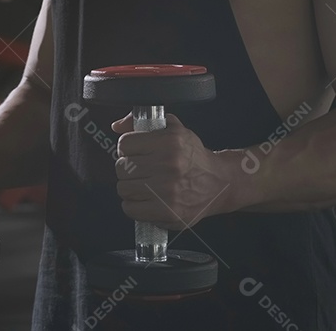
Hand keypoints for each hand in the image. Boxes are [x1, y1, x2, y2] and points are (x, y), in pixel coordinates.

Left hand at [112, 113, 230, 230]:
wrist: (219, 182)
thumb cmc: (193, 157)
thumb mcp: (174, 129)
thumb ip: (143, 123)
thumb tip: (117, 126)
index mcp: (169, 141)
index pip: (125, 144)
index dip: (127, 148)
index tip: (135, 152)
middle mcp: (169, 165)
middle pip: (122, 167)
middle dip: (128, 168)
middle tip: (140, 169)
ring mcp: (168, 190)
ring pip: (123, 188)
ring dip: (130, 187)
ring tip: (143, 184)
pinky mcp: (168, 211)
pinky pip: (131, 209)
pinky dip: (134, 205)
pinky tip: (146, 198)